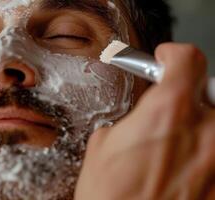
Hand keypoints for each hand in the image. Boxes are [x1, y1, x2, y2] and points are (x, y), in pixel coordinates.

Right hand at [75, 43, 214, 199]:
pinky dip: (205, 159)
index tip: (166, 60)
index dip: (173, 56)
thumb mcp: (102, 147)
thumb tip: (139, 118)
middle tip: (168, 119)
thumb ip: (129, 122)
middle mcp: (206, 132)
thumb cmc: (109, 199)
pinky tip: (183, 174)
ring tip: (175, 153)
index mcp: (168, 113)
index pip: (187, 60)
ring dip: (199, 133)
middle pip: (208, 94)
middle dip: (187, 102)